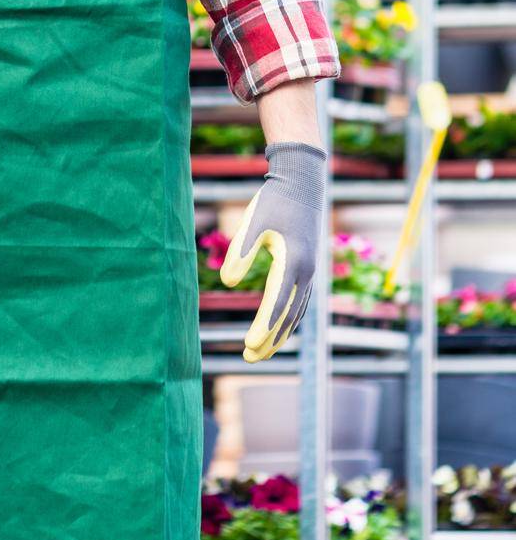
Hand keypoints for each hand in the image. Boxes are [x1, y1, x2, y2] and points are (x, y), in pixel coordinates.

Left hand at [219, 140, 325, 362]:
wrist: (302, 181)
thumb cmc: (274, 200)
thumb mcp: (254, 222)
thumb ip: (241, 251)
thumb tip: (228, 281)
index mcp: (293, 261)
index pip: (276, 303)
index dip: (263, 326)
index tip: (249, 345)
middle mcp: (307, 271)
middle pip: (288, 315)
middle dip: (269, 338)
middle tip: (249, 358)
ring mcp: (311, 271)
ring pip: (296, 311)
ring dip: (280, 333)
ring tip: (261, 352)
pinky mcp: (308, 267)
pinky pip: (300, 301)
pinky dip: (289, 319)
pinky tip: (278, 328)